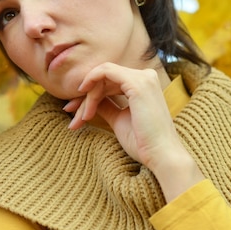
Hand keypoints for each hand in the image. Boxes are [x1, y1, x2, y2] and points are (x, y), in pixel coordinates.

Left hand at [63, 62, 203, 201]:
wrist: (161, 156)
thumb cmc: (143, 142)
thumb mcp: (118, 119)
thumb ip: (105, 105)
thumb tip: (88, 98)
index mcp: (143, 84)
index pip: (109, 81)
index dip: (88, 93)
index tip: (72, 109)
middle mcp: (145, 76)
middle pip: (103, 78)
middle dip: (84, 96)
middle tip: (69, 112)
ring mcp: (143, 78)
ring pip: (102, 76)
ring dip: (87, 96)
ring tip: (81, 118)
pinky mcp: (137, 83)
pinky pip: (105, 73)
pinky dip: (91, 85)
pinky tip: (83, 100)